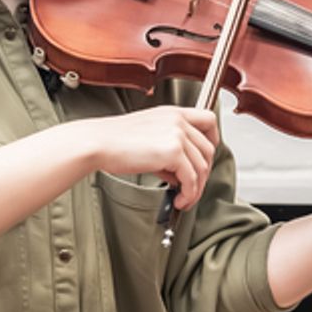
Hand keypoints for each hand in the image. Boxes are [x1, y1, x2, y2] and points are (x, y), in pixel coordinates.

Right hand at [88, 106, 218, 210]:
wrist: (98, 142)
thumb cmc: (114, 140)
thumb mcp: (148, 136)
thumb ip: (168, 149)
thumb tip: (179, 173)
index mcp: (172, 113)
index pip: (209, 120)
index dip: (213, 140)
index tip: (207, 157)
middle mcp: (178, 120)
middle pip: (209, 149)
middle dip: (203, 173)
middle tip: (192, 187)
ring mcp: (177, 134)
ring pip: (202, 167)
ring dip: (196, 188)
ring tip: (184, 198)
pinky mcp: (173, 151)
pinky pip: (191, 179)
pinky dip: (189, 194)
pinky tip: (179, 199)